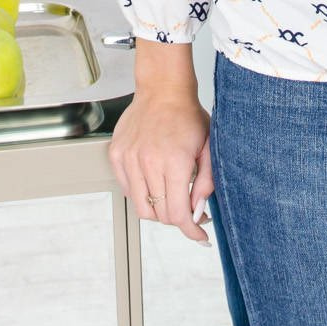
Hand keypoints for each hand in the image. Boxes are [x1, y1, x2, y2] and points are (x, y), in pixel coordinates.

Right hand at [108, 88, 214, 244]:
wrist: (163, 90)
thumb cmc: (188, 116)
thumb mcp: (209, 148)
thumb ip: (206, 182)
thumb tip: (198, 211)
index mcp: (175, 162)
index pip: (178, 213)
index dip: (191, 230)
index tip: (200, 235)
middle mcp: (148, 162)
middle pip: (161, 214)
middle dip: (177, 218)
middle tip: (189, 208)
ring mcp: (129, 159)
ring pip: (141, 207)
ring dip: (158, 209)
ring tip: (169, 194)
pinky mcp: (117, 155)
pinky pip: (128, 189)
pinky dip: (141, 193)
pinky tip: (154, 180)